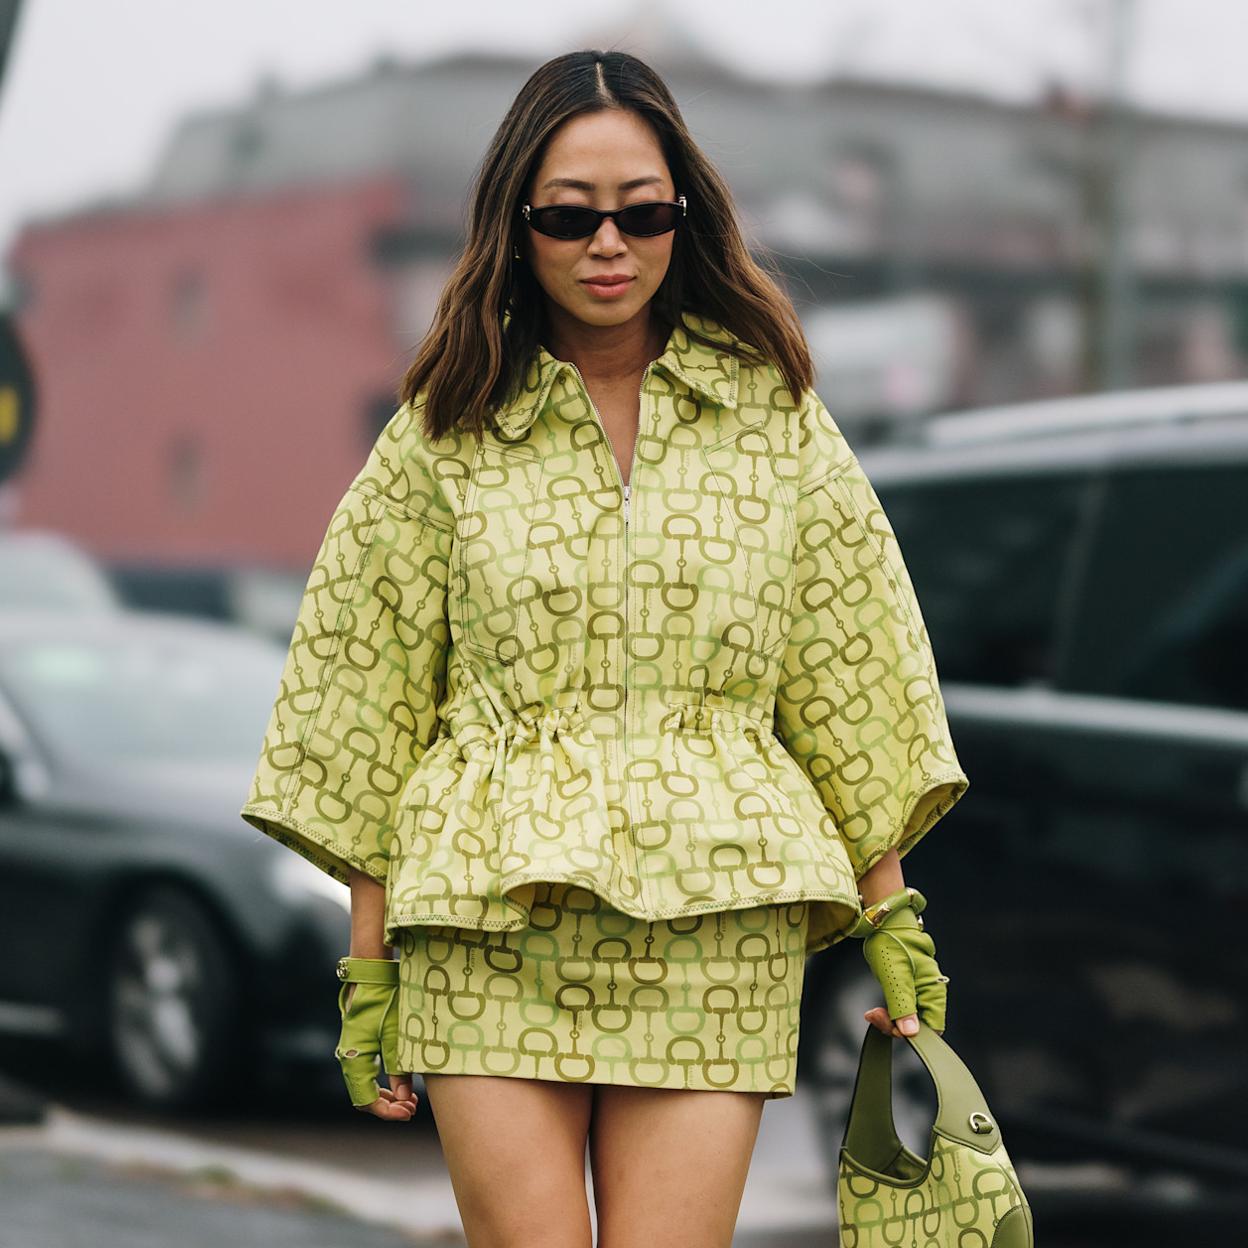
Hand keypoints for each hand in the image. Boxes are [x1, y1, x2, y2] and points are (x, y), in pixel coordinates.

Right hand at [337, 978, 417, 1120]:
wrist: (373, 972)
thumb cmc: (385, 1000)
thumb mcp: (396, 1034)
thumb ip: (399, 1068)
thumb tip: (404, 1099)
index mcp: (354, 1059)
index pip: (366, 1100)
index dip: (388, 1112)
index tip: (409, 1113)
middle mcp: (348, 1058)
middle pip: (364, 1096)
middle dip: (388, 1106)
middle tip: (412, 1108)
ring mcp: (351, 1050)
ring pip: (365, 1085)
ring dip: (386, 1095)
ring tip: (410, 1098)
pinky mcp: (358, 1042)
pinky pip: (367, 1072)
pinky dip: (382, 1081)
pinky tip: (400, 1081)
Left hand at [849, 887, 948, 1037]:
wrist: (883, 922)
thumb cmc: (891, 942)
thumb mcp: (894, 975)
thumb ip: (902, 1005)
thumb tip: (911, 1033)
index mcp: (934, 990)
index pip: (932, 1029)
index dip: (911, 1033)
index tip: (889, 1024)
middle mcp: (930, 993)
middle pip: (920, 1027)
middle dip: (896, 1027)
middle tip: (874, 1015)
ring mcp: (919, 991)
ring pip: (909, 1021)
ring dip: (890, 1021)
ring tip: (873, 1012)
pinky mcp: (908, 989)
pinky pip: (902, 1011)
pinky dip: (889, 1014)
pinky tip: (876, 1010)